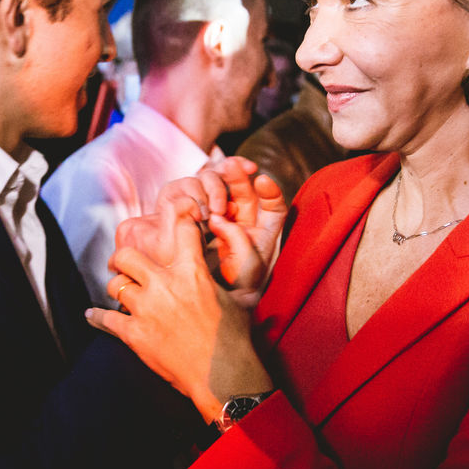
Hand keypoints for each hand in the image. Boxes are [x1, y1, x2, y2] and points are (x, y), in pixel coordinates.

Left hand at [88, 196, 271, 422]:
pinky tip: (92, 315)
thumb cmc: (234, 336)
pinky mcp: (134, 333)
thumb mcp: (243, 294)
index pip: (179, 228)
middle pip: (127, 255)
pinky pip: (105, 318)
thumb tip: (228, 239)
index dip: (176, 218)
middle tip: (123, 264)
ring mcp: (147, 308)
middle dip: (123, 259)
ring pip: (116, 285)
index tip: (170, 220)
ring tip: (121, 292)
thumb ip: (236, 264)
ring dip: (118, 288)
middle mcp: (165, 284)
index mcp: (192, 271)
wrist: (224, 375)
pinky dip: (97, 317)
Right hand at [153, 157, 286, 306]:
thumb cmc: (230, 292)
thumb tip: (218, 218)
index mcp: (262, 235)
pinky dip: (196, 196)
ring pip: (220, 192)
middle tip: (230, 167)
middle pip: (245, 192)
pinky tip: (195, 204)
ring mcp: (218, 222)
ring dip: (217, 187)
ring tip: (213, 204)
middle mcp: (242, 225)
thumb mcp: (244, 270)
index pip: (273, 207)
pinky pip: (196, 200)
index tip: (261, 180)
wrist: (198, 300)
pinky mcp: (195, 222)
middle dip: (238, 177)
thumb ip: (237, 242)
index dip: (270, 191)